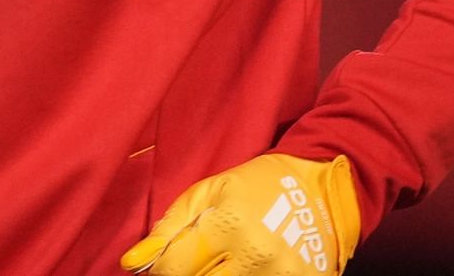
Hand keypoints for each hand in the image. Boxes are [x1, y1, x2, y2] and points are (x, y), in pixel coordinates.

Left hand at [120, 153, 359, 275]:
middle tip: (197, 262)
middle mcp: (254, 254)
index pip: (174, 268)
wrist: (321, 188)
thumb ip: (169, 228)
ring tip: (221, 264)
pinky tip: (242, 270)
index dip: (162, 271)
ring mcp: (280, 275)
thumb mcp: (208, 193)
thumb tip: (132, 263)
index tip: (166, 266)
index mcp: (227, 224)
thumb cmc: (256, 186)